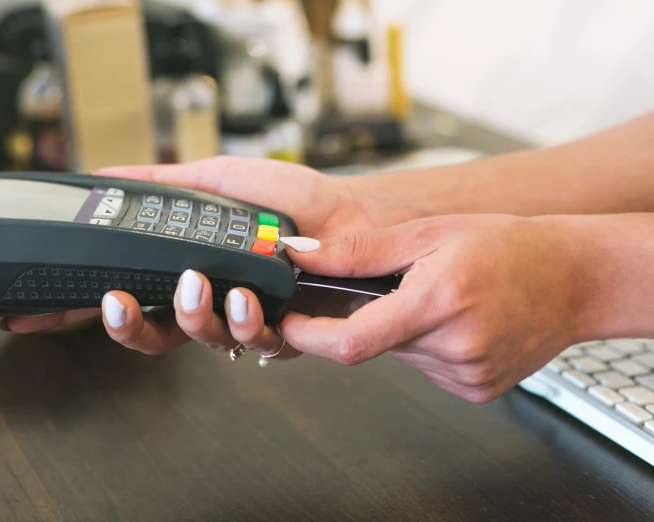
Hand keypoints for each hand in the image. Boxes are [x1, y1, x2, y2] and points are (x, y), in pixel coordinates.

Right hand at [2, 156, 423, 354]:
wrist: (351, 217)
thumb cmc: (291, 200)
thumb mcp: (218, 179)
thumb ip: (162, 183)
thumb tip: (106, 176)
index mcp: (186, 268)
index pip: (126, 294)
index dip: (82, 309)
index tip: (34, 316)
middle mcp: (210, 301)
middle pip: (151, 334)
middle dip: (126, 326)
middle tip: (117, 303)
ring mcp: (243, 320)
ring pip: (198, 342)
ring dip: (189, 317)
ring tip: (196, 284)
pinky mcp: (281, 332)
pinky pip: (253, 344)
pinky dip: (243, 323)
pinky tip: (244, 296)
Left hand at [276, 215, 593, 402]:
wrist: (576, 279)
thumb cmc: (511, 247)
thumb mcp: (430, 232)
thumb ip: (361, 252)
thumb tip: (305, 257)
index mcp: (438, 302)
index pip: (350, 342)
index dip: (308, 336)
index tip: (289, 322)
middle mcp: (454, 347)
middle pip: (374, 344)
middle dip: (369, 316)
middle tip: (399, 286)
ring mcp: (467, 375)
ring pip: (400, 355)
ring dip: (400, 329)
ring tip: (438, 299)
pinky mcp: (476, 390)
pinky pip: (426, 368)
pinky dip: (425, 345)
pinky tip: (454, 321)